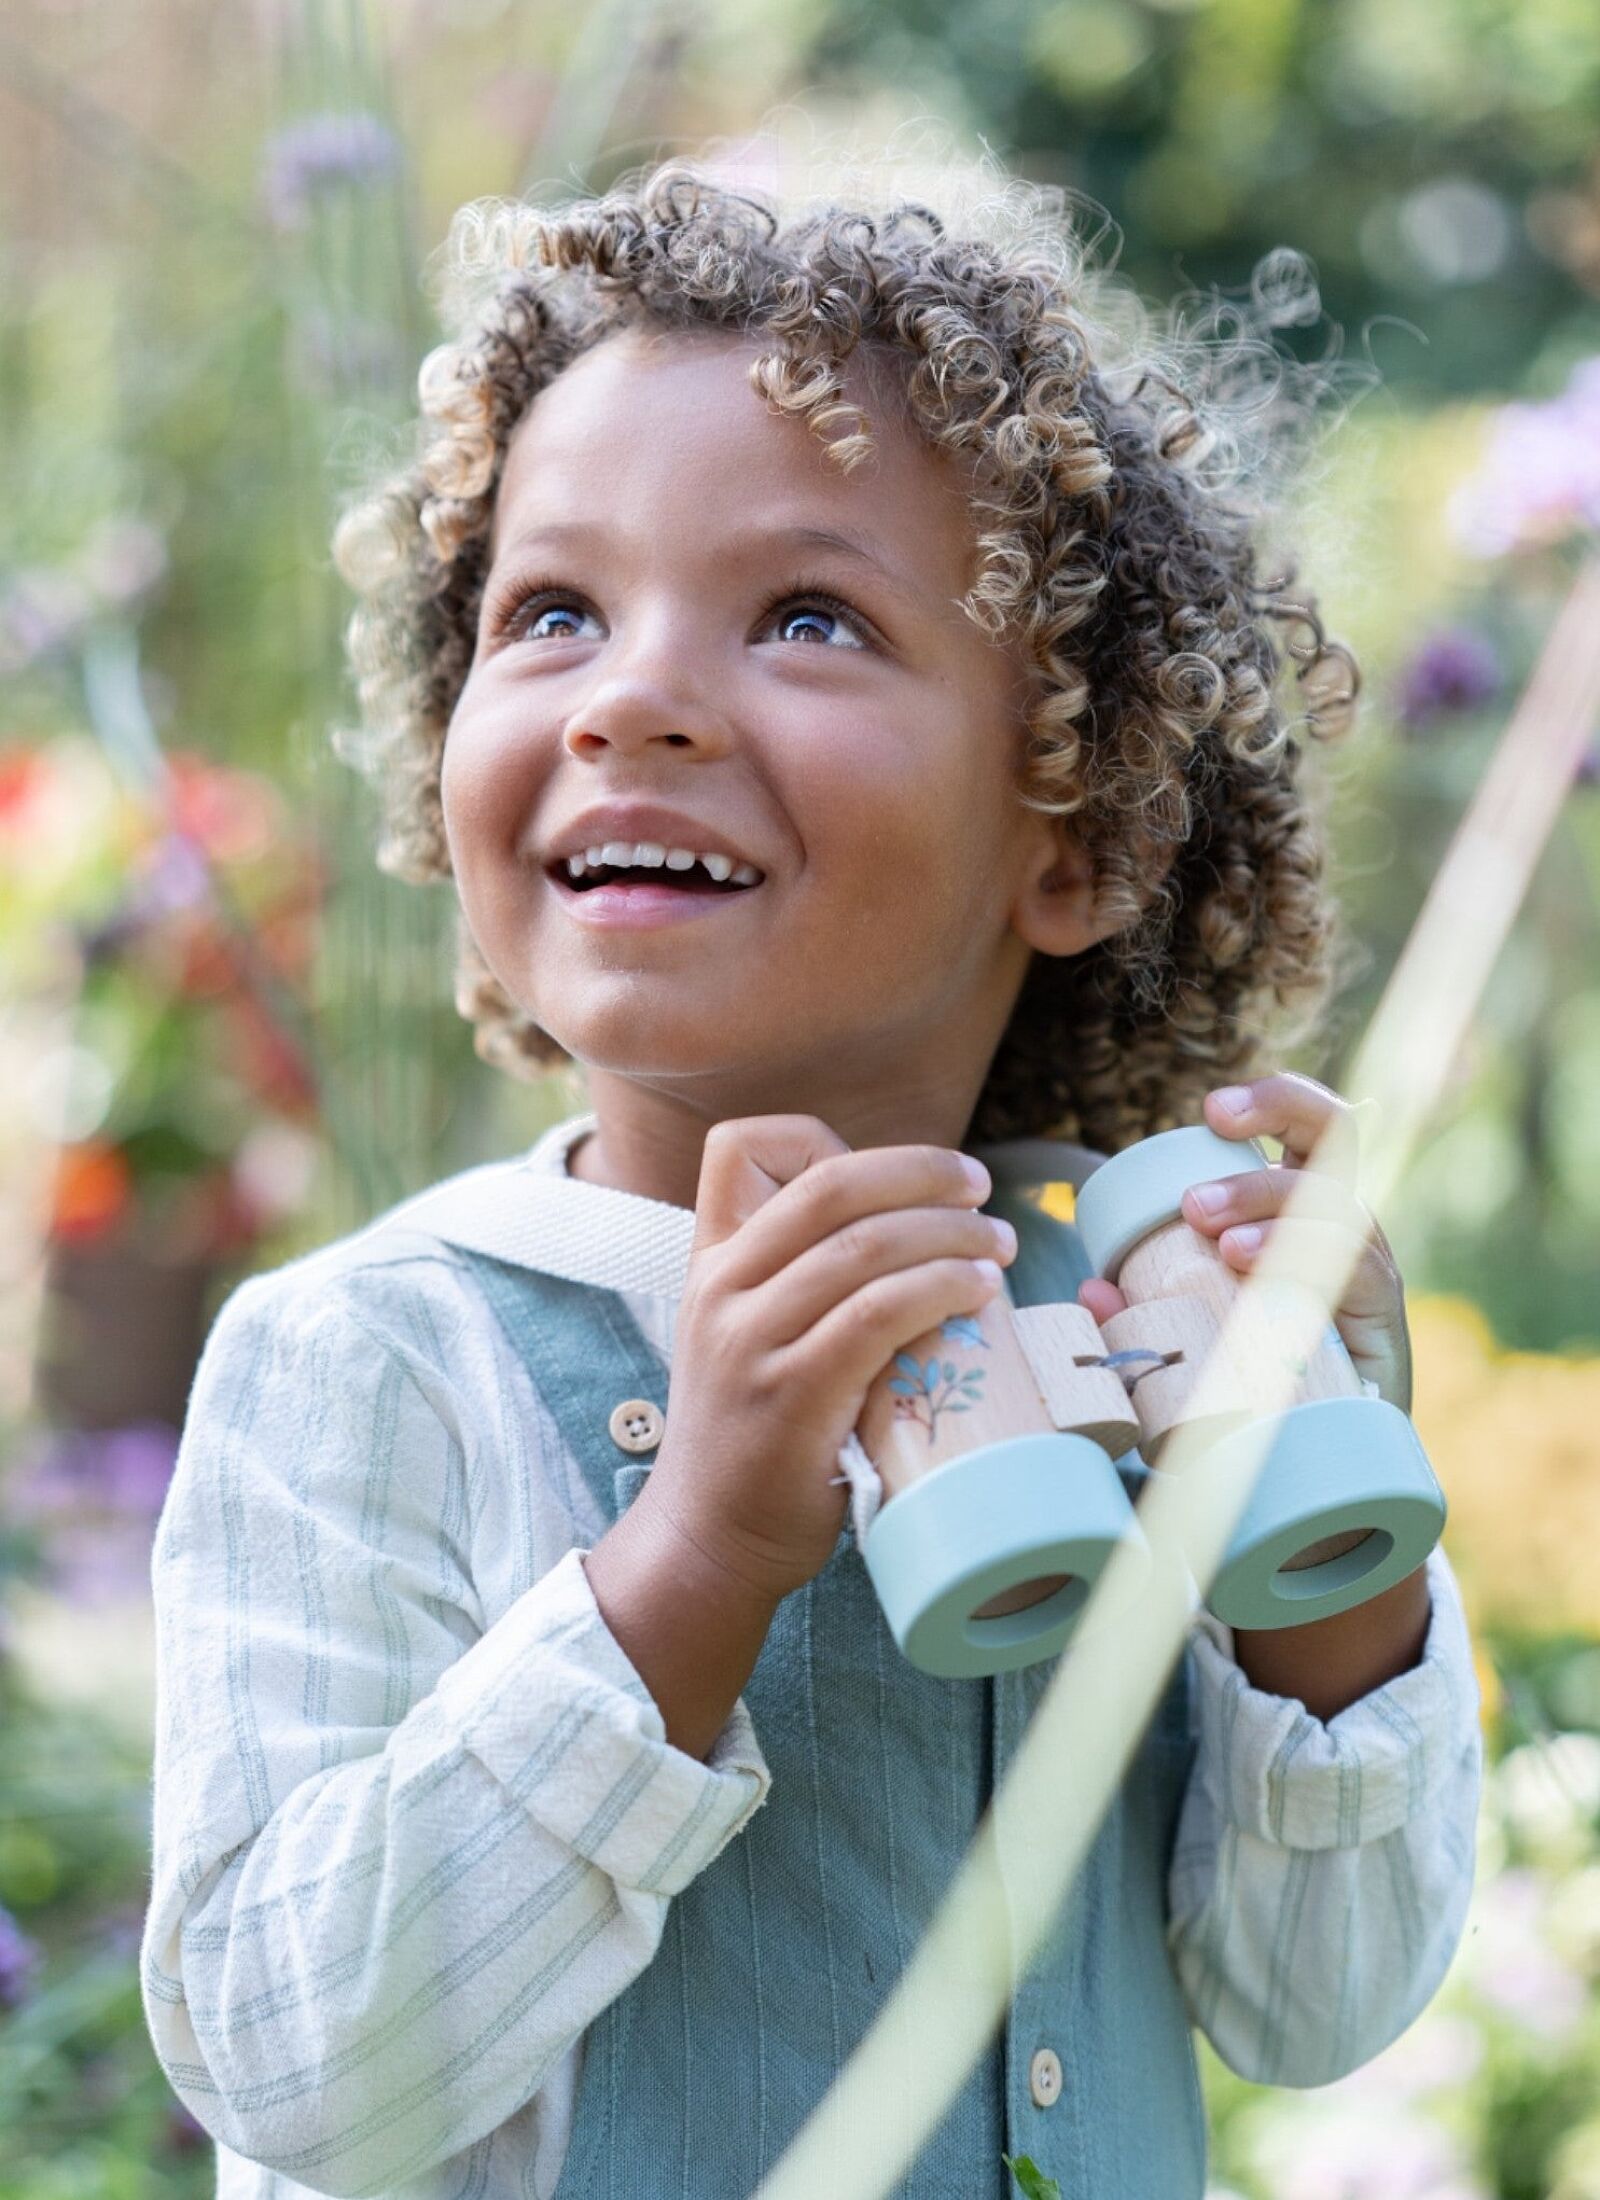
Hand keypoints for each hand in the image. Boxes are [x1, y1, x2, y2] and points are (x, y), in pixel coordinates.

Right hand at [633, 1115, 1018, 1606]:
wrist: (708, 1539)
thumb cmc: (752, 1438)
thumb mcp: (744, 1335)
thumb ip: (792, 1281)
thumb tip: (909, 1231)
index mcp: (710, 1262)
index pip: (740, 1147)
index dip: (822, 1137)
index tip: (895, 1174)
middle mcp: (722, 1288)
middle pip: (831, 1185)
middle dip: (922, 1171)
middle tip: (980, 1189)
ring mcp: (751, 1340)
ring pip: (865, 1245)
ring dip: (951, 1234)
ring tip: (998, 1248)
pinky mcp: (791, 1395)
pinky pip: (877, 1314)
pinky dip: (940, 1288)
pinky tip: (979, 1293)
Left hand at [1078, 1072, 1411, 1412]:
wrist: (1318, 1479)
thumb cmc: (1249, 1395)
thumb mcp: (1190, 1342)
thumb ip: (1144, 1316)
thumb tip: (1091, 1288)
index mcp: (1295, 1216)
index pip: (1300, 1134)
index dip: (1270, 1104)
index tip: (1213, 1111)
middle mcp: (1338, 1230)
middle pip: (1335, 1136)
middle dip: (1280, 1113)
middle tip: (1200, 1176)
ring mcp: (1364, 1271)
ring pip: (1336, 1201)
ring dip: (1269, 1203)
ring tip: (1215, 1238)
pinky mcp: (1381, 1322)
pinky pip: (1356, 1269)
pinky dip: (1302, 1256)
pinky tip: (1250, 1264)